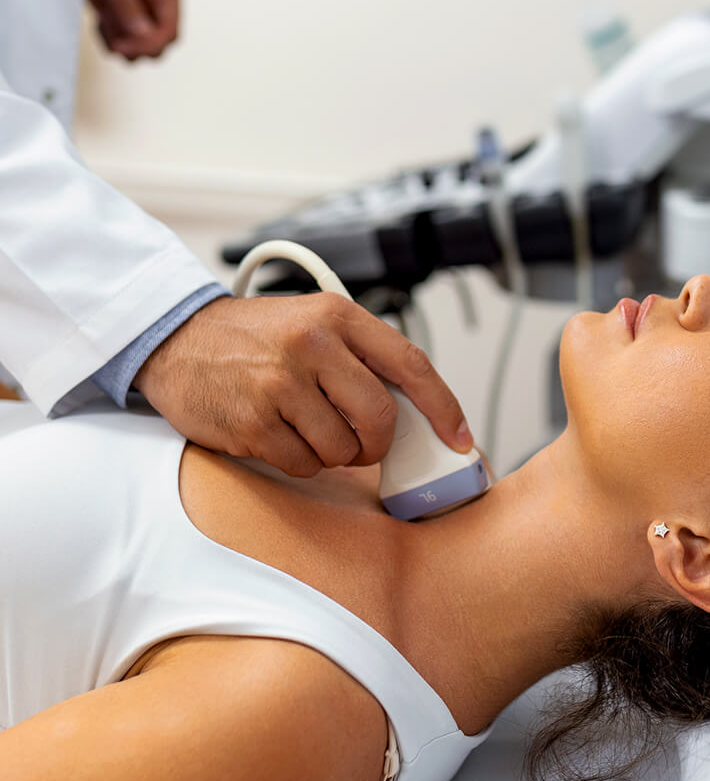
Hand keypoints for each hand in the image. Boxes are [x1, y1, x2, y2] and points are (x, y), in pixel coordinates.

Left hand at [87, 0, 179, 60]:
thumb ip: (127, 5)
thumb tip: (141, 32)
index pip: (169, 32)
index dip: (147, 43)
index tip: (120, 44)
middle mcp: (162, 6)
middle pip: (160, 45)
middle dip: (134, 45)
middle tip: (109, 32)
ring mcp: (149, 15)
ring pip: (145, 49)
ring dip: (121, 43)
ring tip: (104, 21)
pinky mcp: (134, 21)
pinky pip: (130, 45)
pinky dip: (113, 40)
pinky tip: (102, 22)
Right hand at [133, 295, 472, 476]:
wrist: (177, 339)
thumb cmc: (255, 338)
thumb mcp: (313, 323)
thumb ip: (362, 358)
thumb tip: (419, 414)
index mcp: (337, 315)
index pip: (411, 364)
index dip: (444, 407)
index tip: (460, 438)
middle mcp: (312, 344)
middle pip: (380, 418)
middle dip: (377, 442)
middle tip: (362, 442)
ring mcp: (280, 383)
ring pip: (343, 448)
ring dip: (332, 452)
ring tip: (304, 426)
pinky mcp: (254, 421)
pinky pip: (303, 464)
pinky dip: (299, 461)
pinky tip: (278, 434)